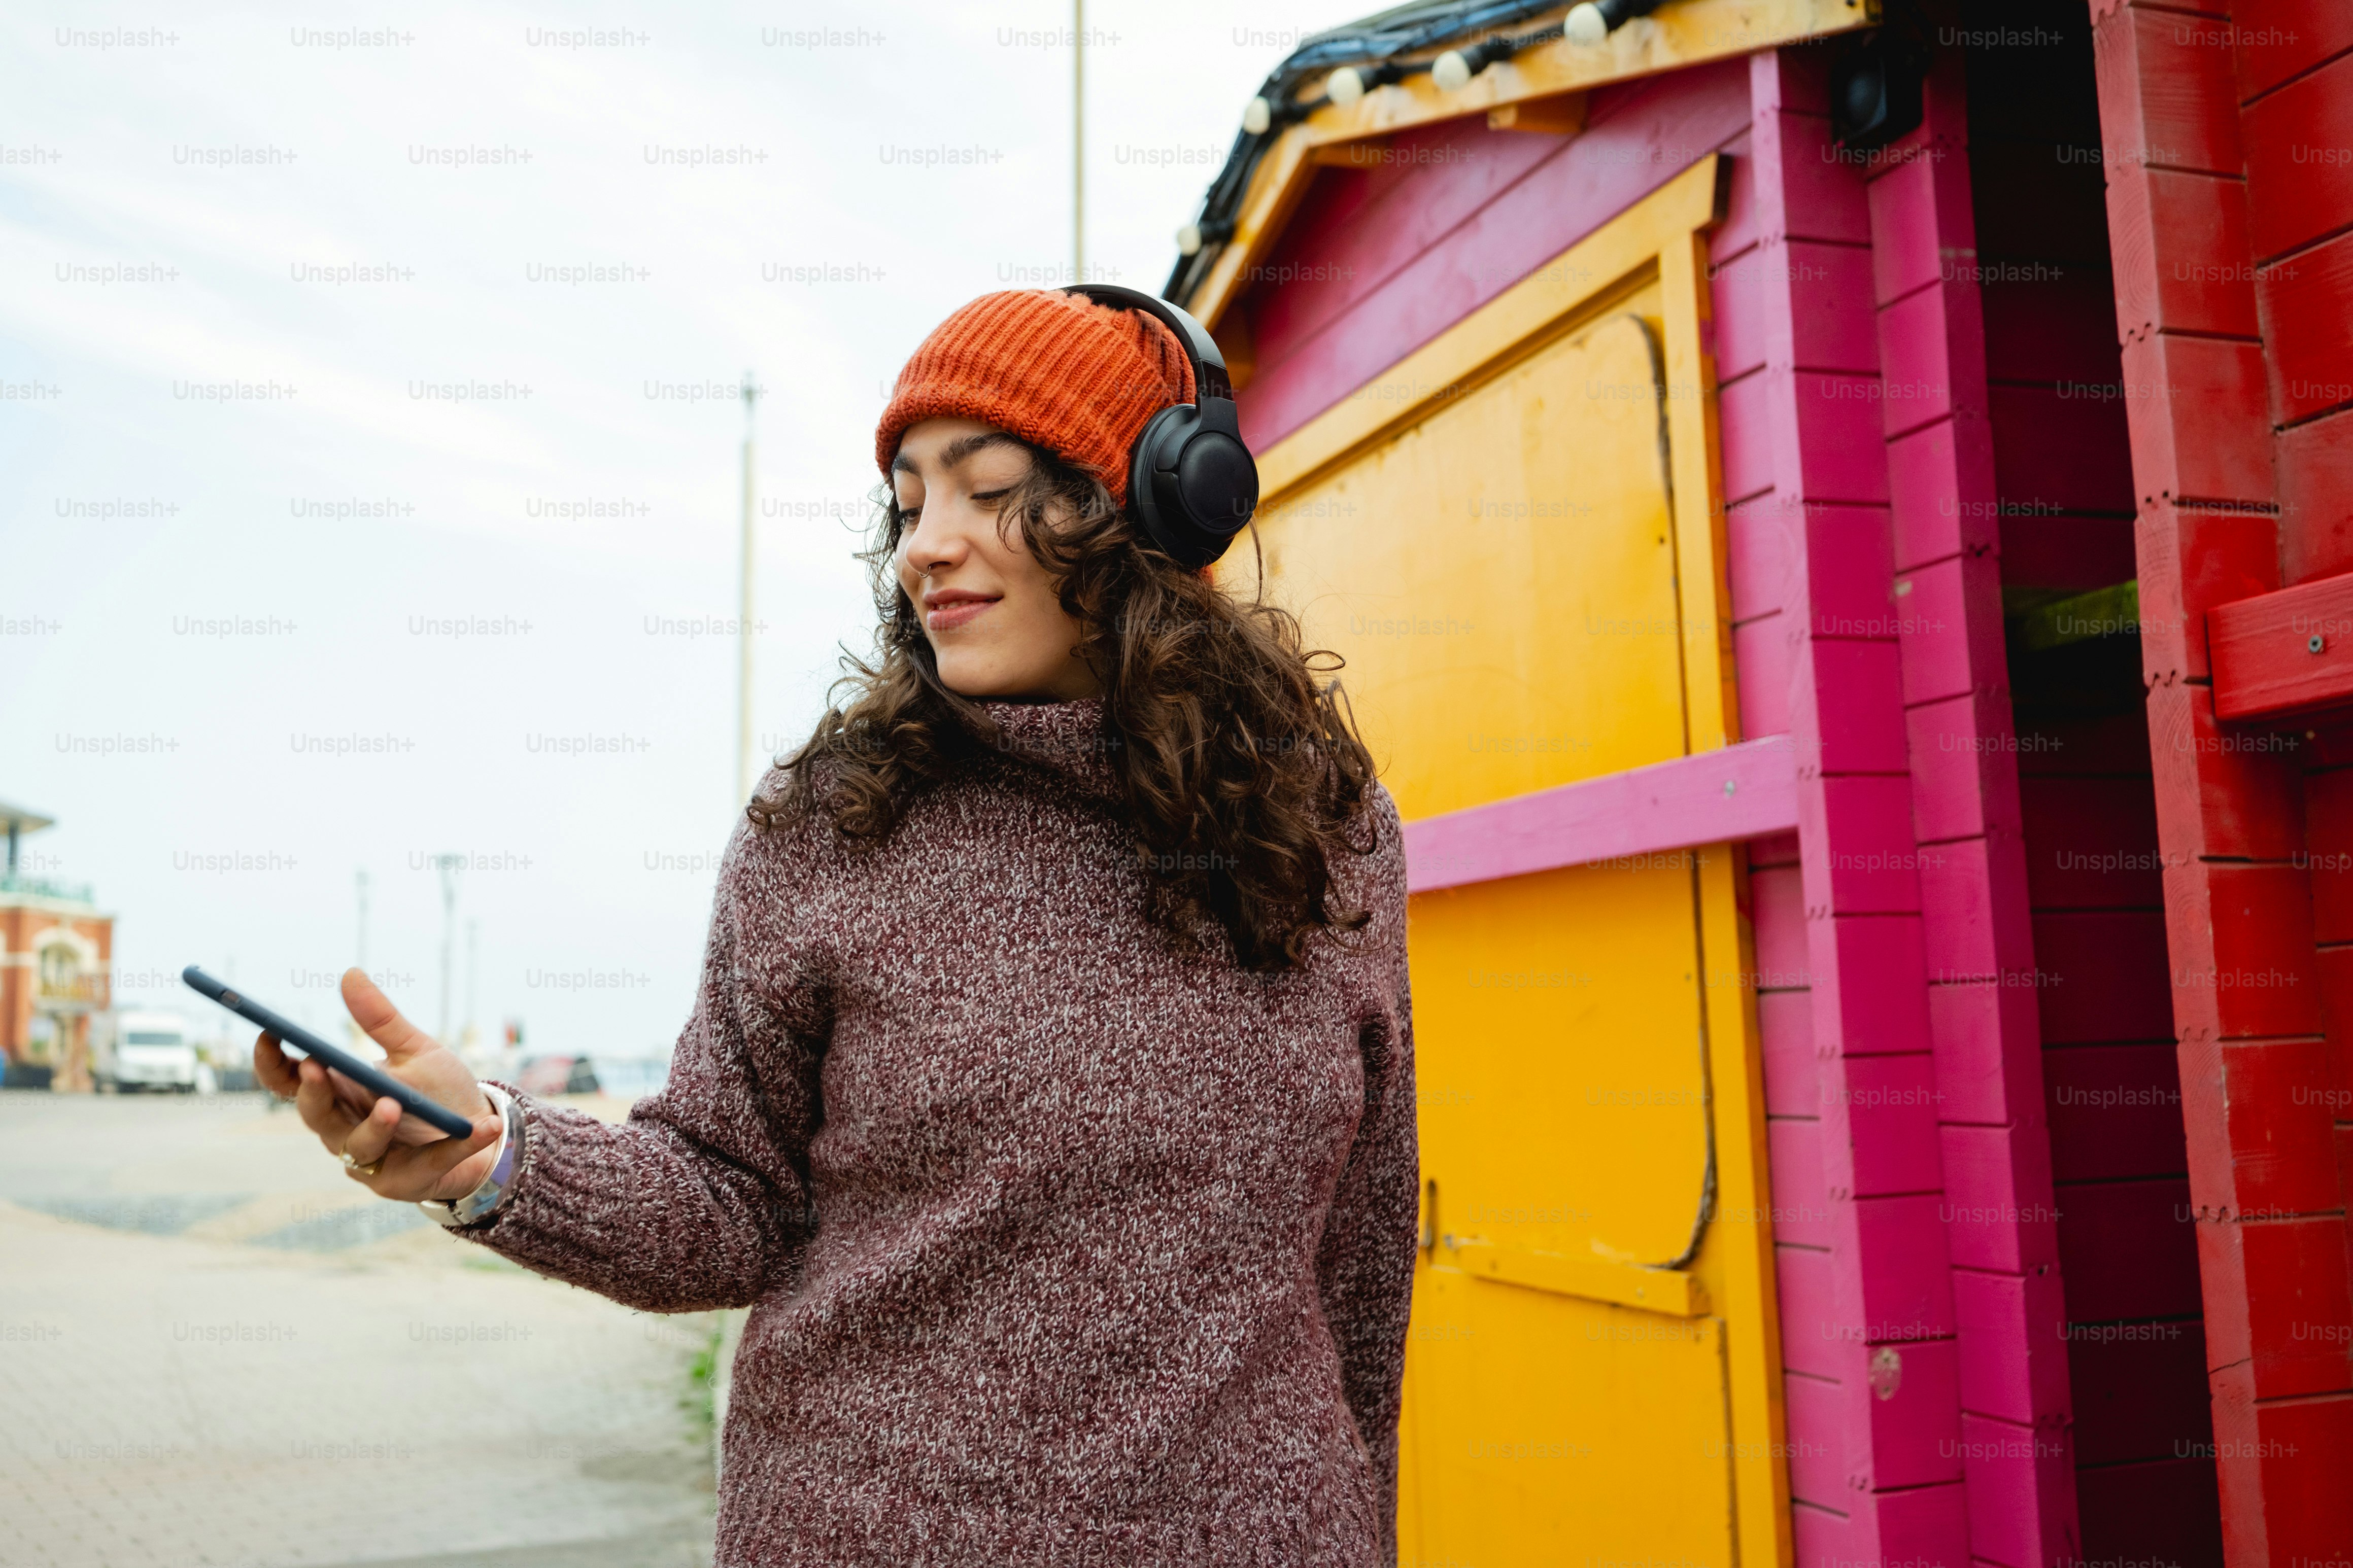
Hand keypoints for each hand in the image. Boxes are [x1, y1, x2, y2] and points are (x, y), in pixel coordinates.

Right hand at [252, 968, 501, 1203]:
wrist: (480, 1132)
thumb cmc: (438, 1092)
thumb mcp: (415, 1050)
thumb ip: (381, 1021)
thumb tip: (351, 972)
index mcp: (339, 1094)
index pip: (290, 1083)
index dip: (272, 1063)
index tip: (269, 1032)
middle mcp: (345, 1129)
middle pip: (315, 1116)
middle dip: (313, 1093)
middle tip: (317, 1067)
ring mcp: (373, 1161)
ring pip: (360, 1147)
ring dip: (375, 1126)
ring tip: (393, 1104)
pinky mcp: (407, 1182)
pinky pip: (429, 1165)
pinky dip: (457, 1146)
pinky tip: (483, 1128)